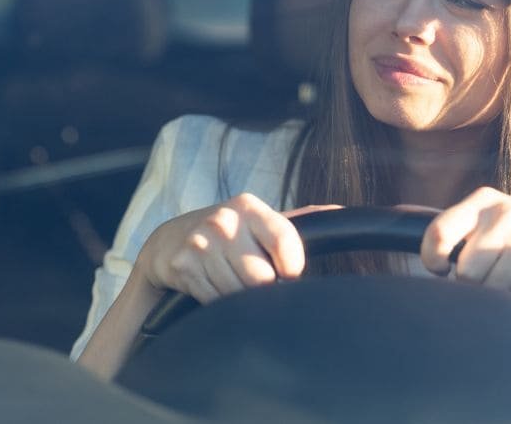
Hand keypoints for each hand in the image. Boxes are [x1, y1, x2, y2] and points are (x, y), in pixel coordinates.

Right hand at [135, 193, 337, 302]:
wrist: (168, 240)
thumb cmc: (228, 234)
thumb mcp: (258, 220)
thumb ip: (300, 221)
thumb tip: (343, 212)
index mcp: (250, 207)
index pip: (285, 241)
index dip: (292, 267)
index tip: (287, 273)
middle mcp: (224, 221)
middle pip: (262, 278)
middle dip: (263, 288)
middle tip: (254, 281)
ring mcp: (201, 244)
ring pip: (238, 294)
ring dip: (239, 299)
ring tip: (231, 282)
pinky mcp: (183, 266)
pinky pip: (215, 301)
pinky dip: (219, 303)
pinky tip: (214, 287)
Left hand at [419, 187, 510, 295]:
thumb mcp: (491, 222)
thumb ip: (459, 232)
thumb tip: (429, 267)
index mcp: (482, 201)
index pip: (439, 232)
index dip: (432, 259)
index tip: (441, 269)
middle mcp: (503, 213)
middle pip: (466, 270)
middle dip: (472, 284)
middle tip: (485, 277)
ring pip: (490, 285)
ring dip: (496, 292)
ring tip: (509, 278)